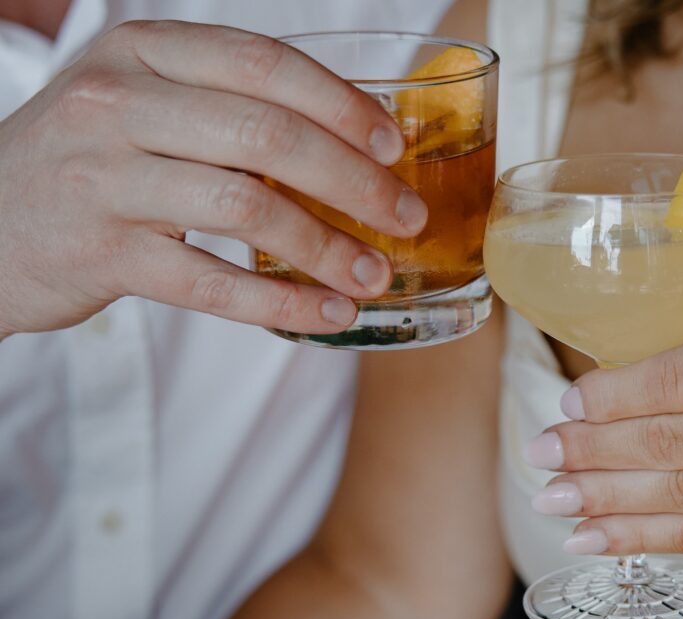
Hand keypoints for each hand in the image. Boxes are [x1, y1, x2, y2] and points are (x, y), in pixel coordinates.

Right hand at [0, 20, 426, 337]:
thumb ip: (225, 107)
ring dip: (328, 247)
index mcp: (143, 52)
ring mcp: (105, 178)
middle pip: (268, 134)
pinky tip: (330, 314)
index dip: (342, 103)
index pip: (264, 63)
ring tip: (375, 274)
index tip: (392, 145)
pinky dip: (282, 302)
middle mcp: (119, 103)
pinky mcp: (102, 253)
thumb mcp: (140, 104)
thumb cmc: (87, 162)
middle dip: (355, 181)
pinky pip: (213, 282)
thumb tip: (352, 141)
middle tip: (406, 216)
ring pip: (247, 207)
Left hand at [525, 320, 682, 557]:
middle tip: (539, 455)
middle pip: (669, 442)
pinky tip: (594, 538)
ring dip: (603, 500)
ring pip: (679, 496)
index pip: (678, 380)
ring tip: (549, 497)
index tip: (567, 403)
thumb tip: (616, 392)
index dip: (612, 397)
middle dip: (591, 451)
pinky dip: (641, 539)